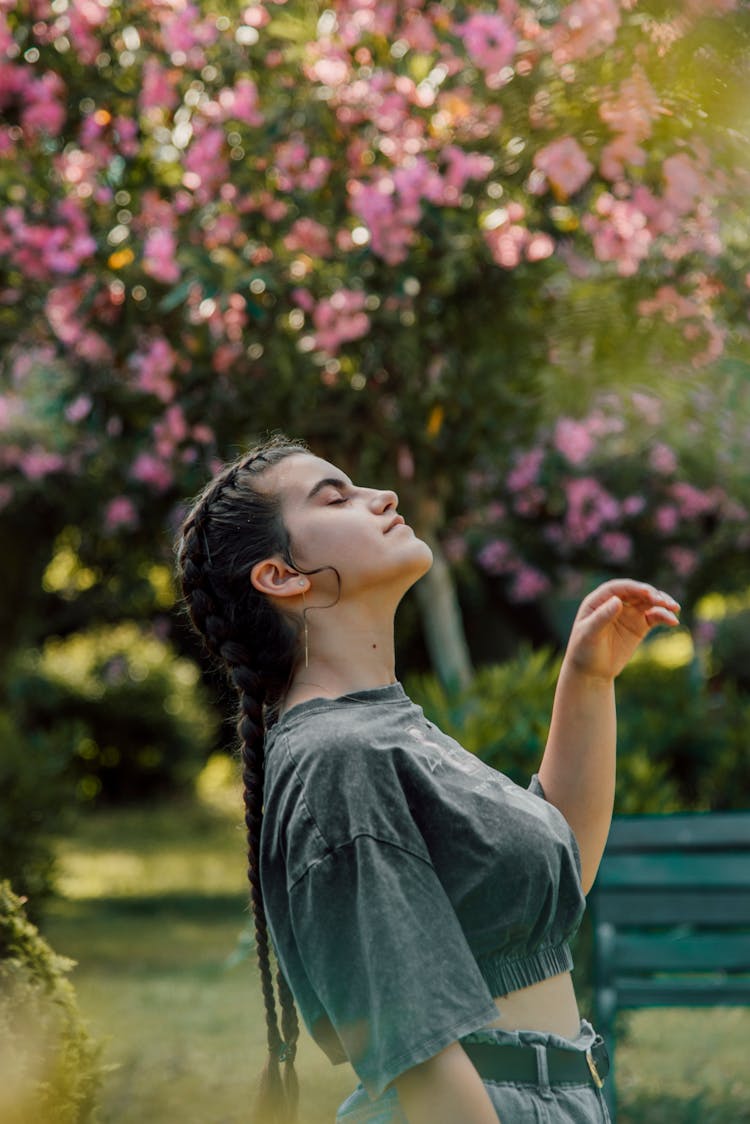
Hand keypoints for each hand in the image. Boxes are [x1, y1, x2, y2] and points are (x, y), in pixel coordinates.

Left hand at [564, 579, 680, 681]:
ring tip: (674, 608)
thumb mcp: (589, 634)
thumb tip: (618, 601)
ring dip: (662, 602)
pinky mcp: (639, 625)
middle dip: (652, 594)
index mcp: (598, 600)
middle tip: (664, 602)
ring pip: (648, 602)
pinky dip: (664, 616)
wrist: (592, 671)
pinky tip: (673, 621)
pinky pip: (654, 617)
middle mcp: (615, 603)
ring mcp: (628, 613)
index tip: (648, 593)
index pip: (618, 588)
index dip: (634, 588)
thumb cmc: (584, 650)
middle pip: (636, 592)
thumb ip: (602, 617)